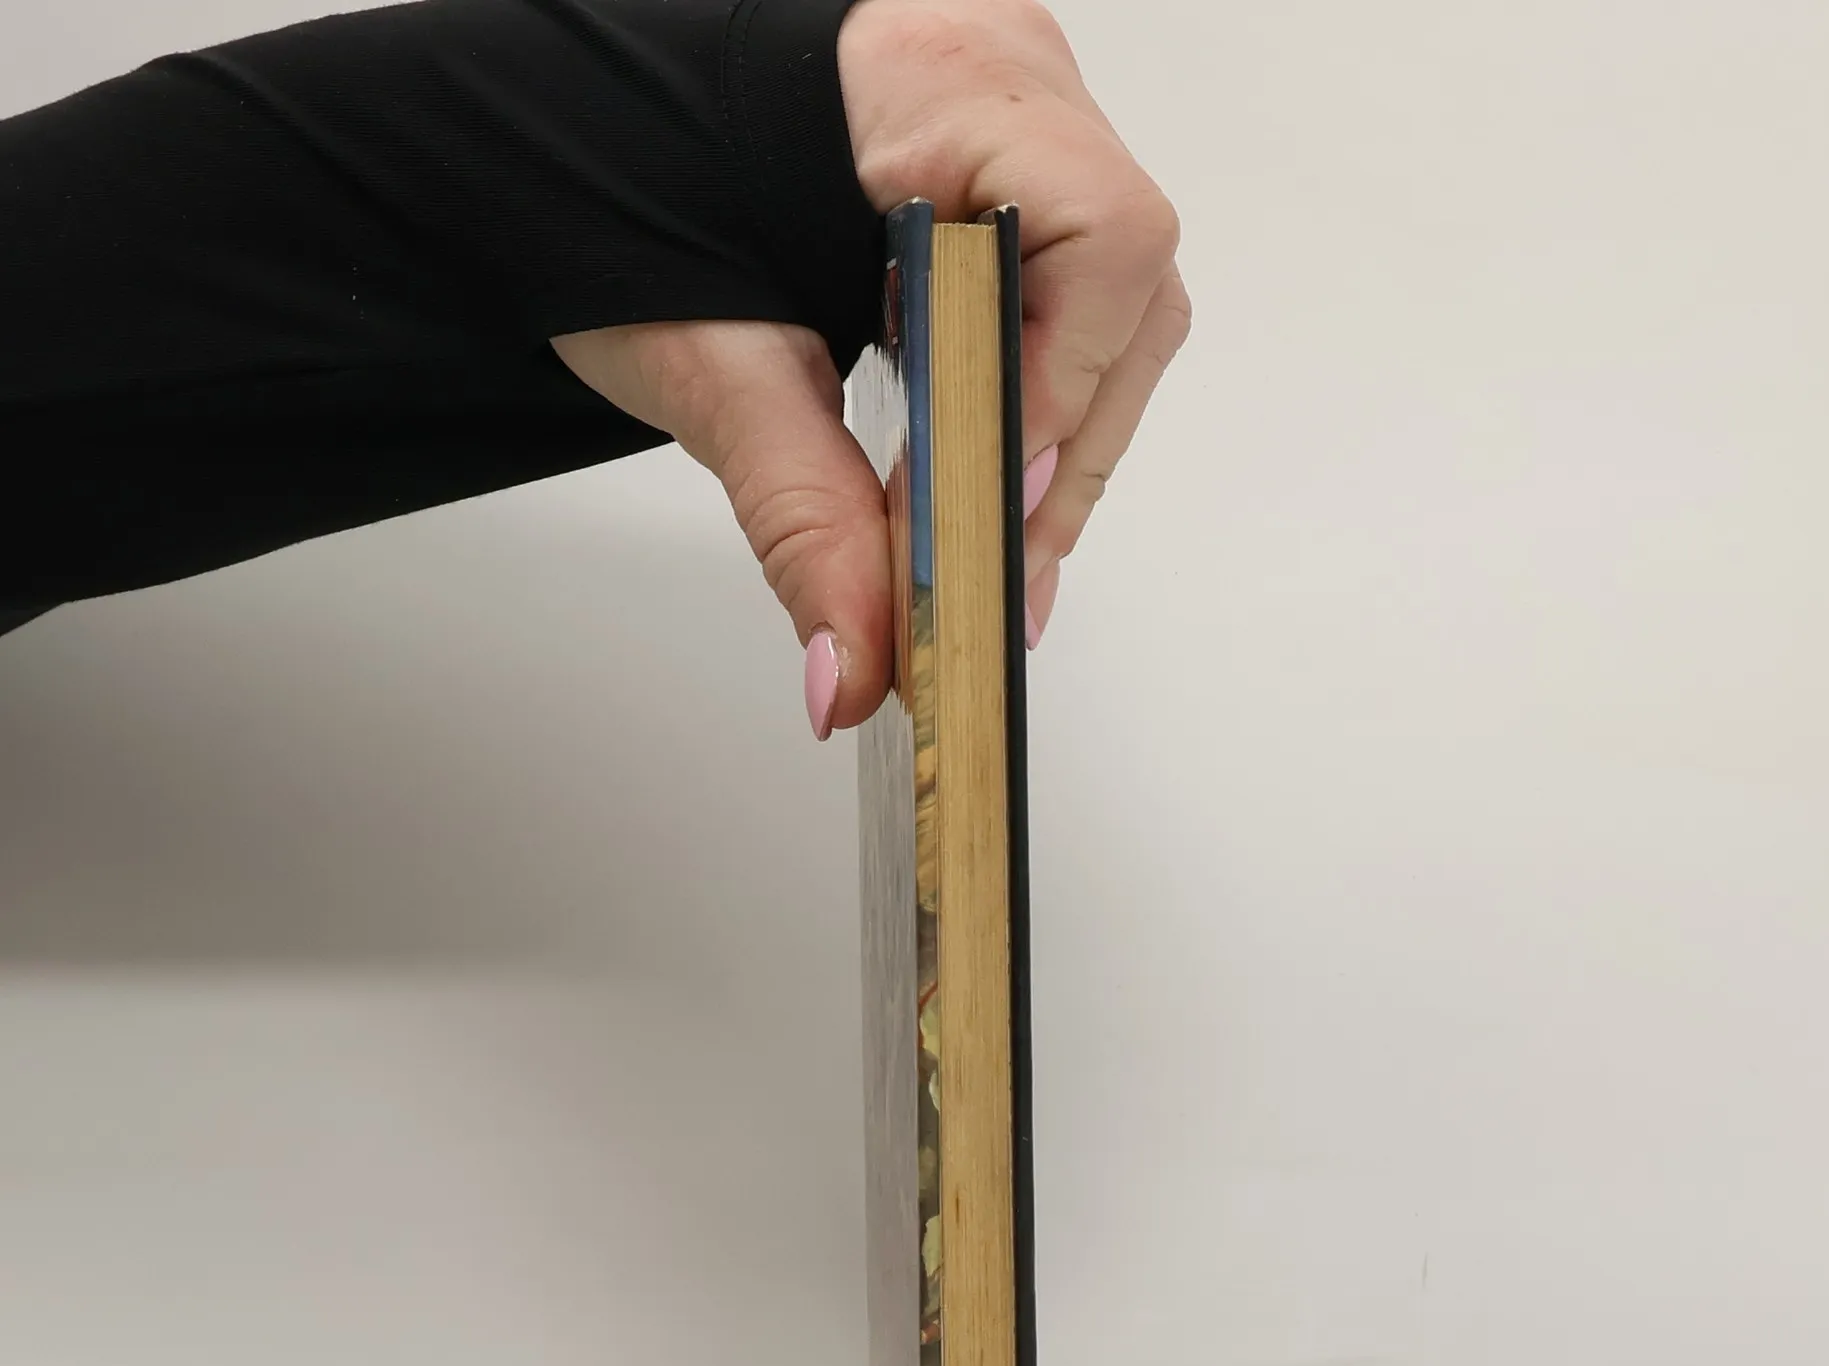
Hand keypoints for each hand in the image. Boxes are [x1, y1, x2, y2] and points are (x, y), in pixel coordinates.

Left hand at [553, 0, 1188, 737]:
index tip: (990, 521)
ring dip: (1061, 450)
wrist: (552, 138)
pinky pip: (1066, 302)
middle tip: (996, 584)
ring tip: (994, 564)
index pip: (1096, 237)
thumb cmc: (606, 192)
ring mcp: (1016, 123)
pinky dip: (1034, 411)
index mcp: (934, 82)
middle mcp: (1006, 82)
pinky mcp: (1000, 175)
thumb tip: (857, 668)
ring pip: (1114, 309)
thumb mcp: (706, 364)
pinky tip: (988, 493)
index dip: (1059, 396)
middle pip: (1125, 291)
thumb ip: (798, 519)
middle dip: (1065, 455)